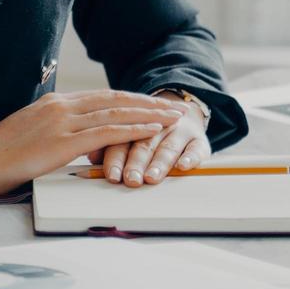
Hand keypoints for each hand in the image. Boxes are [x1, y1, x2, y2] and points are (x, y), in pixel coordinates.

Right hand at [0, 90, 183, 196]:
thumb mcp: (32, 134)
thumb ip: (58, 132)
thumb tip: (79, 141)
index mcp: (55, 103)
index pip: (103, 97)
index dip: (131, 99)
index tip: (152, 102)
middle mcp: (62, 106)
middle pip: (116, 100)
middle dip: (147, 103)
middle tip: (173, 106)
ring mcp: (63, 122)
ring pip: (116, 113)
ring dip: (149, 115)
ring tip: (172, 117)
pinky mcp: (62, 141)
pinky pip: (107, 132)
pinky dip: (133, 129)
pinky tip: (151, 131)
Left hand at [89, 96, 209, 186]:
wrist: (179, 109)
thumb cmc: (146, 131)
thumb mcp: (127, 135)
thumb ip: (108, 146)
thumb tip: (91, 155)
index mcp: (133, 124)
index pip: (122, 141)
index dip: (116, 159)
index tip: (112, 176)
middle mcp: (156, 127)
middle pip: (144, 145)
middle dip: (137, 163)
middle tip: (131, 179)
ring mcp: (179, 132)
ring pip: (168, 147)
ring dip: (159, 162)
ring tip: (152, 176)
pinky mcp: (198, 140)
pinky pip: (196, 149)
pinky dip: (190, 158)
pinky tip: (184, 166)